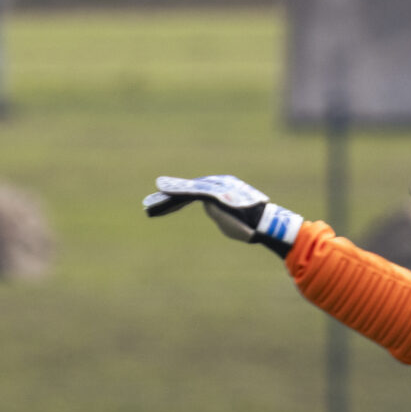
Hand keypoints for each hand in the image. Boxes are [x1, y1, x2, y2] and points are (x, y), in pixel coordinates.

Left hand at [143, 175, 304, 254]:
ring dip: (165, 198)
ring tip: (148, 203)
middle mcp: (215, 185)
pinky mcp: (213, 193)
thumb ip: (217, 214)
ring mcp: (214, 187)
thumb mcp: (228, 222)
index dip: (174, 202)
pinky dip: (176, 192)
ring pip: (185, 191)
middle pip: (185, 191)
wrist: (262, 225)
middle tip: (148, 203)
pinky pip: (190, 192)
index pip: (191, 196)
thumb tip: (211, 210)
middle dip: (166, 199)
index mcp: (218, 191)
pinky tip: (162, 191)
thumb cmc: (248, 227)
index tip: (161, 208)